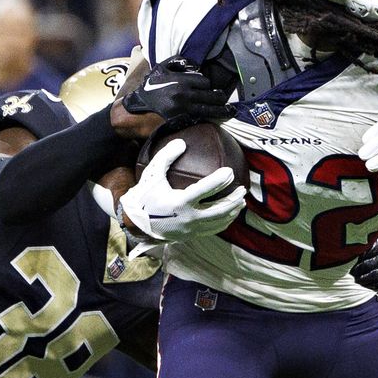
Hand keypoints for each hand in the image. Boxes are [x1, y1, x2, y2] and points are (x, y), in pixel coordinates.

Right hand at [113, 58, 231, 138]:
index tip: (208, 88)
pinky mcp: (182, 124)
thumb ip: (175, 62)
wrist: (132, 114)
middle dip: (219, 97)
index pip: (205, 82)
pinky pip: (202, 121)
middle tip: (223, 98)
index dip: (207, 85)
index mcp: (179, 82)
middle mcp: (184, 96)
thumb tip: (193, 62)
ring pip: (212, 110)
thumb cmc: (146, 91)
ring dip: (222, 110)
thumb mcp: (157, 70)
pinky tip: (217, 120)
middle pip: (212, 96)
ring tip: (229, 110)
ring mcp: (184, 112)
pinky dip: (210, 120)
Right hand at [119, 138, 246, 242]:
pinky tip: (230, 214)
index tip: (230, 172)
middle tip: (242, 189)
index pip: (205, 190)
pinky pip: (213, 230)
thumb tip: (182, 142)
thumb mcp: (152, 174)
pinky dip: (224, 222)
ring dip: (232, 211)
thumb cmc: (145, 195)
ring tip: (241, 201)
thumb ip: (166, 156)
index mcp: (179, 202)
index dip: (219, 180)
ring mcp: (190, 229)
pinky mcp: (191, 235)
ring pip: (218, 222)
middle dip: (233, 199)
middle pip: (218, 209)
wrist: (136, 222)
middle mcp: (187, 217)